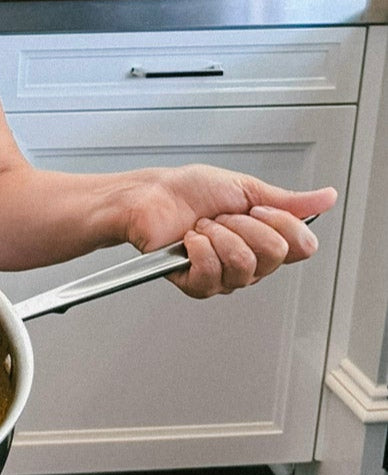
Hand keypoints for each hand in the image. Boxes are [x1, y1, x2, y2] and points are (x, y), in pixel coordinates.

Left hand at [122, 165, 336, 299]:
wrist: (149, 196)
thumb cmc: (187, 191)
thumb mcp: (244, 188)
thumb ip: (288, 200)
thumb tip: (326, 197)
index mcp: (265, 239)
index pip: (302, 247)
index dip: (281, 223)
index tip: (255, 207)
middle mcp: (250, 263)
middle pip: (274, 254)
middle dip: (242, 224)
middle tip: (220, 216)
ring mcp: (225, 277)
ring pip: (244, 264)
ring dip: (218, 234)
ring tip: (202, 226)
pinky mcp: (197, 285)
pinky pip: (213, 275)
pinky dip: (198, 248)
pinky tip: (189, 241)